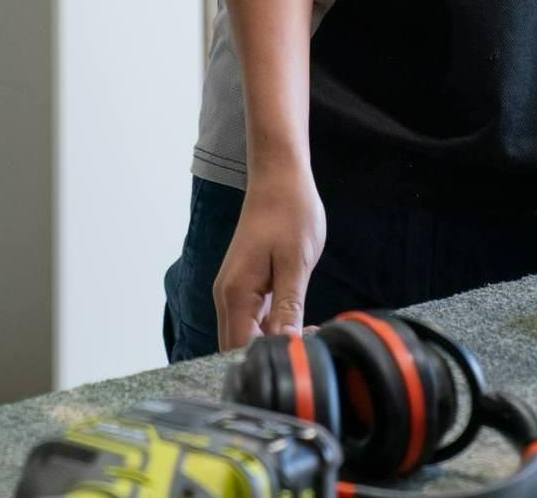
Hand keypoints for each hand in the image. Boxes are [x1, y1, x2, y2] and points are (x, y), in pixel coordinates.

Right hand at [213, 164, 325, 349]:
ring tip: (309, 334)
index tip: (301, 355)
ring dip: (273, 341)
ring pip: (247, 333)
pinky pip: (253, 318)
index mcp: (235, 294)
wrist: (280, 175)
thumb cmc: (290, 212)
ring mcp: (234, 291)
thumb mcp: (296, 261)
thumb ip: (288, 307)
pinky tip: (299, 322)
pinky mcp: (245, 285)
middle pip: (239, 346)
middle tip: (309, 348)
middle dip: (270, 355)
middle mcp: (227, 297)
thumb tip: (286, 346)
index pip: (240, 349)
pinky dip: (272, 326)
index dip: (268, 359)